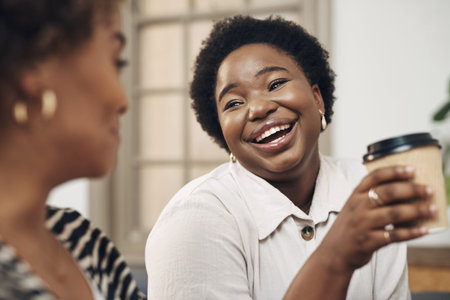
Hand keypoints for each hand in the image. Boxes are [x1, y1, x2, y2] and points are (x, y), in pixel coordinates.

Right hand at [318, 165, 435, 274]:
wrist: (333, 253)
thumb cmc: (349, 227)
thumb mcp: (354, 208)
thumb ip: (372, 198)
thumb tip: (405, 192)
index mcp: (354, 195)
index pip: (374, 177)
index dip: (393, 171)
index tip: (411, 170)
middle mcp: (358, 207)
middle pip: (387, 193)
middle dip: (411, 190)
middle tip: (429, 190)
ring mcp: (362, 224)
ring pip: (393, 213)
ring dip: (416, 211)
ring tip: (432, 209)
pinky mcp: (368, 241)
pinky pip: (394, 235)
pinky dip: (411, 233)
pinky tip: (423, 230)